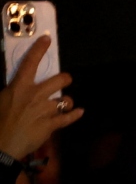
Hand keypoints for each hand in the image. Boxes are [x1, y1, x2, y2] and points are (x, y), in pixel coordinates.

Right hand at [0, 38, 82, 160]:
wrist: (1, 144)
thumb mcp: (1, 99)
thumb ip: (13, 91)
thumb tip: (17, 88)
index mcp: (19, 87)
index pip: (30, 63)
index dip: (39, 50)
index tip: (47, 39)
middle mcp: (35, 95)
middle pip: (59, 80)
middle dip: (65, 79)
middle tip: (65, 79)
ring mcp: (45, 110)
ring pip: (65, 100)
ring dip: (66, 101)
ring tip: (64, 103)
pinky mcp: (51, 125)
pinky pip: (68, 118)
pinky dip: (75, 114)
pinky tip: (80, 112)